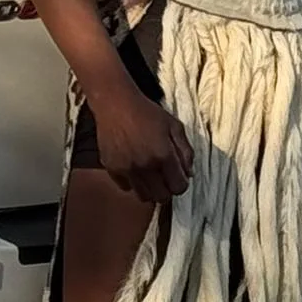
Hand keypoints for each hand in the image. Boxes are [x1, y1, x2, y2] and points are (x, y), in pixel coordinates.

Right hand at [93, 83, 192, 203]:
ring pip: (144, 196)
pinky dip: (133, 183)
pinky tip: (136, 168)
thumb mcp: (174, 126)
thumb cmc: (148, 113)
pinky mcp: (112, 168)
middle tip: (166, 177)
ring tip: (152, 174)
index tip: (179, 176)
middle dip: (168, 190)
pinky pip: (126, 187)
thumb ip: (186, 151)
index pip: (179, 187)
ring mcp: (126, 169)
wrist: (116, 104)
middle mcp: (145, 166)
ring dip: (151, 189)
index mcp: (164, 155)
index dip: (182, 183)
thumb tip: (189, 174)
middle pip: (162, 197)